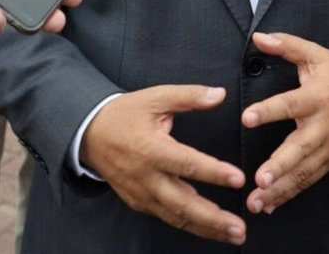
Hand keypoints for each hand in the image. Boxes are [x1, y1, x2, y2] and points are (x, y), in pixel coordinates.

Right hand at [79, 86, 246, 243]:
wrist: (89, 133)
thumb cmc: (124, 115)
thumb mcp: (155, 97)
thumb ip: (189, 96)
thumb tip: (219, 94)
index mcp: (151, 149)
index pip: (186, 164)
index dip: (214, 172)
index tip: (238, 179)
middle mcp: (146, 177)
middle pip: (182, 204)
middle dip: (213, 219)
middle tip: (239, 228)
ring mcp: (141, 193)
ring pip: (176, 217)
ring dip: (206, 229)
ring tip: (232, 234)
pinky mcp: (139, 202)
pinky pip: (166, 217)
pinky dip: (189, 225)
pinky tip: (210, 229)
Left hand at [240, 32, 328, 214]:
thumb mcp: (317, 54)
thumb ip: (287, 45)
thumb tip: (258, 37)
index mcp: (318, 95)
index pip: (291, 103)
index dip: (270, 110)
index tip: (247, 118)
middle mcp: (324, 124)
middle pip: (301, 147)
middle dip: (280, 165)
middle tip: (260, 179)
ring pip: (305, 170)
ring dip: (281, 188)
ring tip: (257, 202)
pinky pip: (311, 179)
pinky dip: (292, 193)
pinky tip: (271, 204)